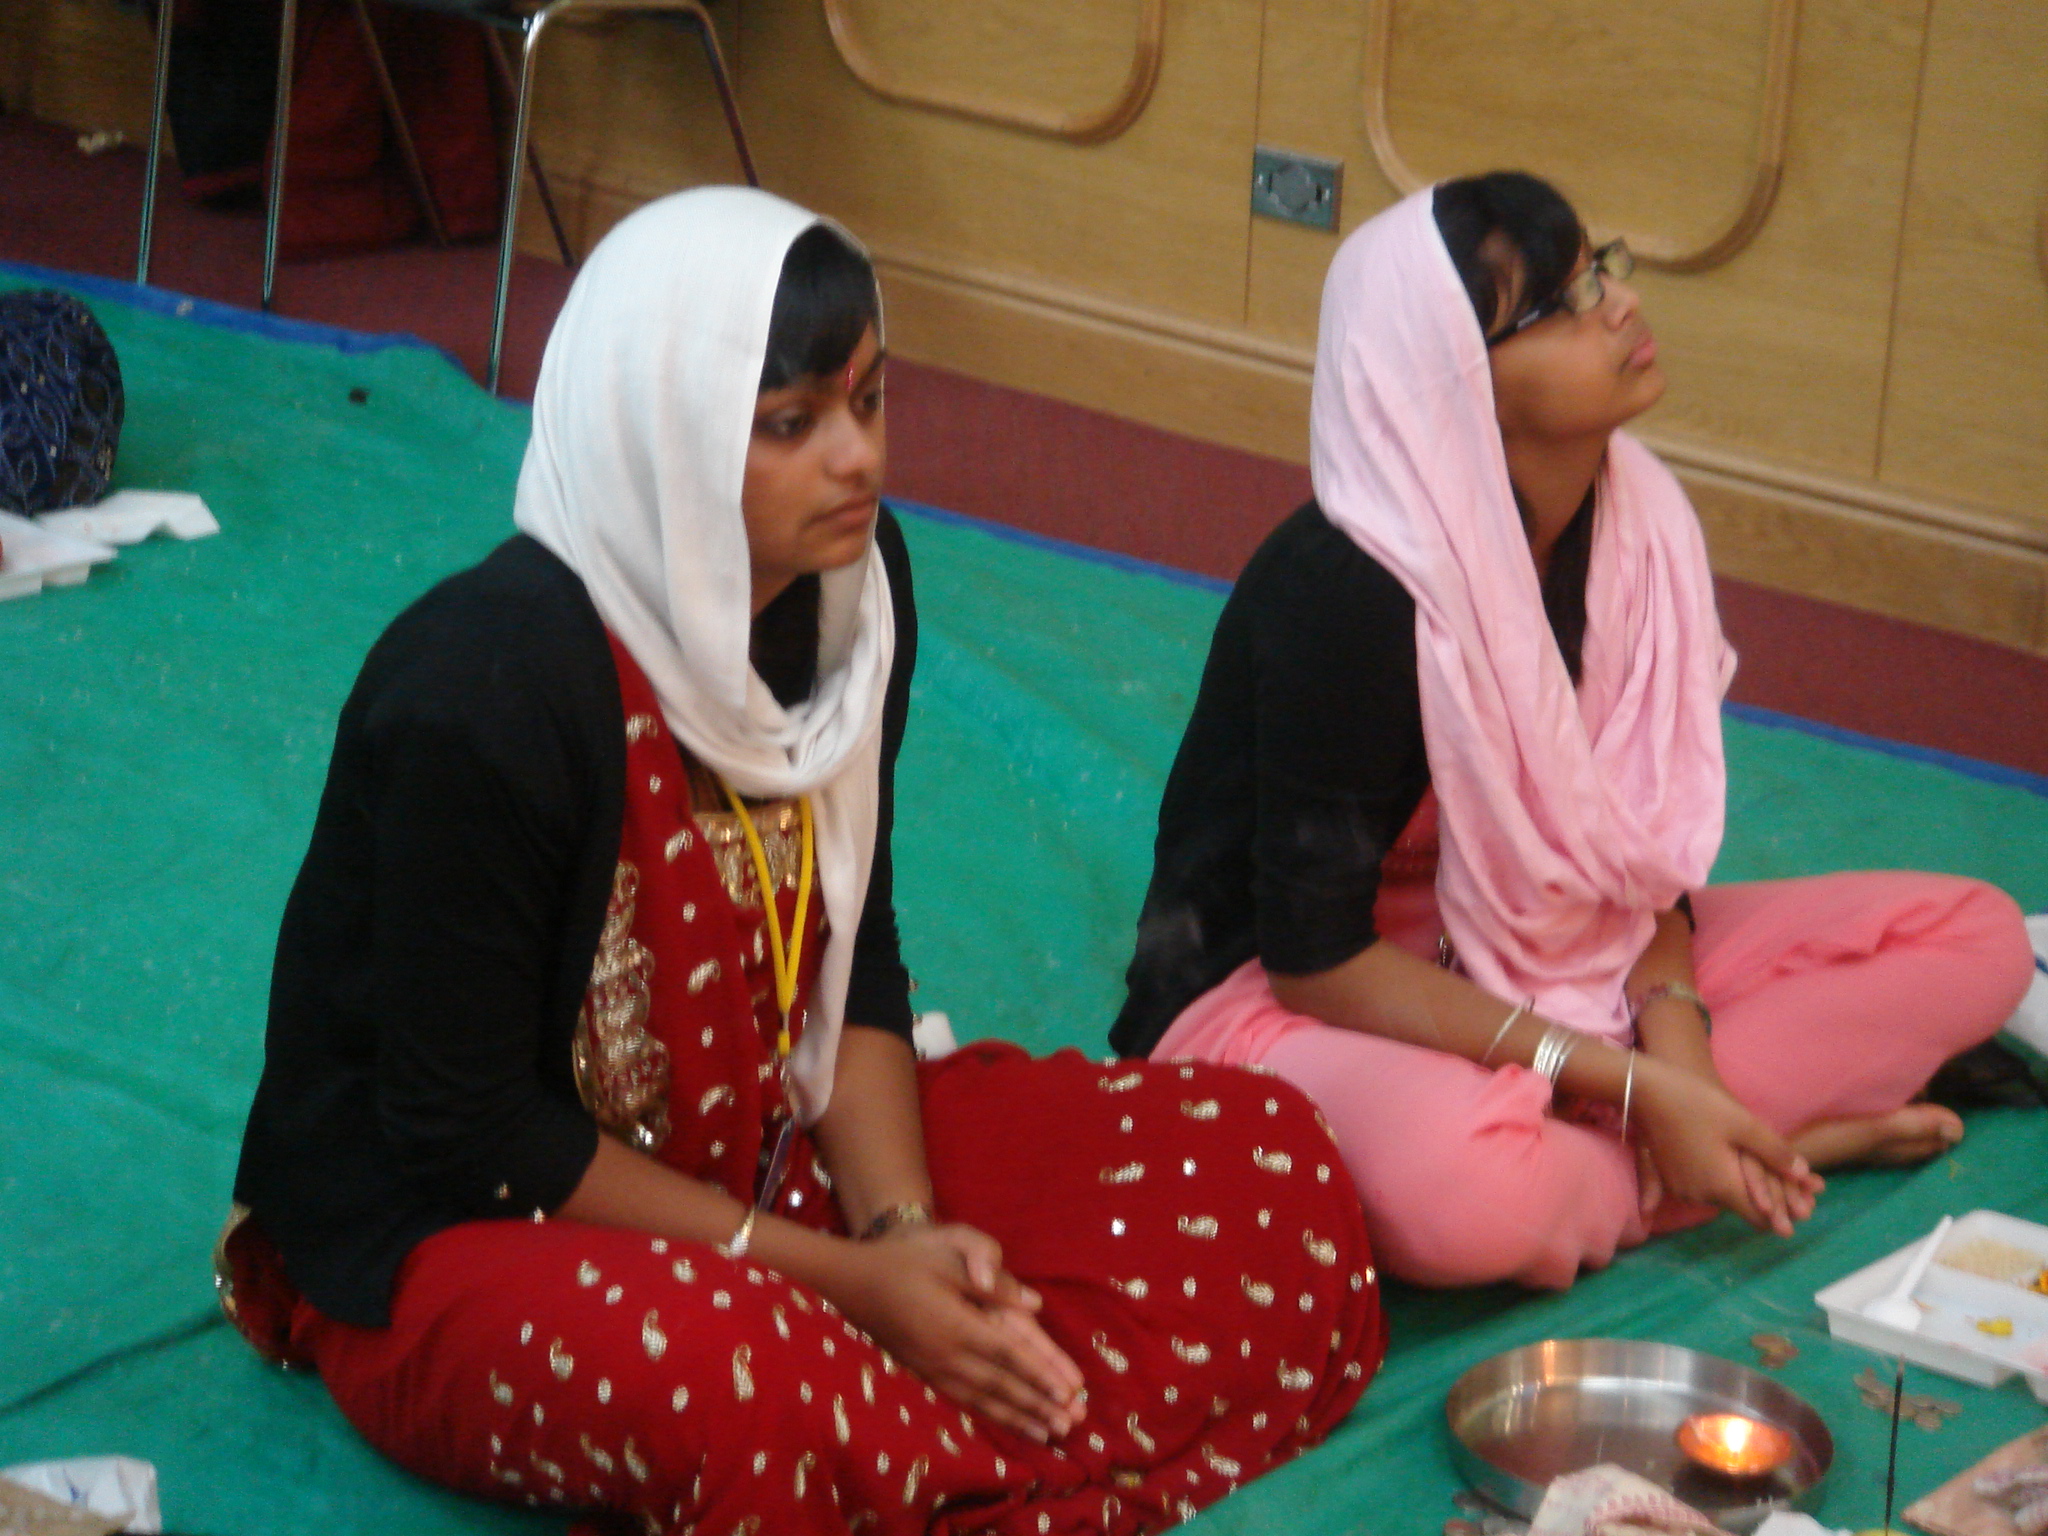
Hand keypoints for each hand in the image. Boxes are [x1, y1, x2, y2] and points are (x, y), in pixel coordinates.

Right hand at [830, 1223, 1085, 1442]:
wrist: (852, 1281)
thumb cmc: (903, 1261)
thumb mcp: (946, 1257)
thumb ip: (991, 1281)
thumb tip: (1034, 1303)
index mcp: (955, 1325)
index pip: (1008, 1354)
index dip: (1040, 1374)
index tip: (1069, 1392)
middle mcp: (945, 1355)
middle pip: (1001, 1384)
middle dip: (1038, 1404)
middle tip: (1070, 1424)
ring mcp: (932, 1369)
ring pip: (983, 1399)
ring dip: (1018, 1418)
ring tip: (1049, 1434)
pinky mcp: (923, 1374)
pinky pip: (962, 1400)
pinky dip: (990, 1414)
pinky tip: (1007, 1423)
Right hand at [1632, 1057, 1822, 1234]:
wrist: (1644, 1090)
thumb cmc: (1696, 1103)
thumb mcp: (1743, 1123)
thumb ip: (1775, 1152)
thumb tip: (1804, 1175)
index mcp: (1722, 1186)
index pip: (1759, 1217)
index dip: (1783, 1213)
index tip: (1803, 1207)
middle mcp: (1700, 1196)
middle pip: (1741, 1206)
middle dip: (1767, 1198)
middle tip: (1794, 1186)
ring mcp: (1682, 1188)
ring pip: (1721, 1195)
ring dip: (1741, 1186)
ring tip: (1763, 1168)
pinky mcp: (1670, 1177)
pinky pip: (1703, 1186)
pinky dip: (1718, 1179)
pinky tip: (1726, 1159)